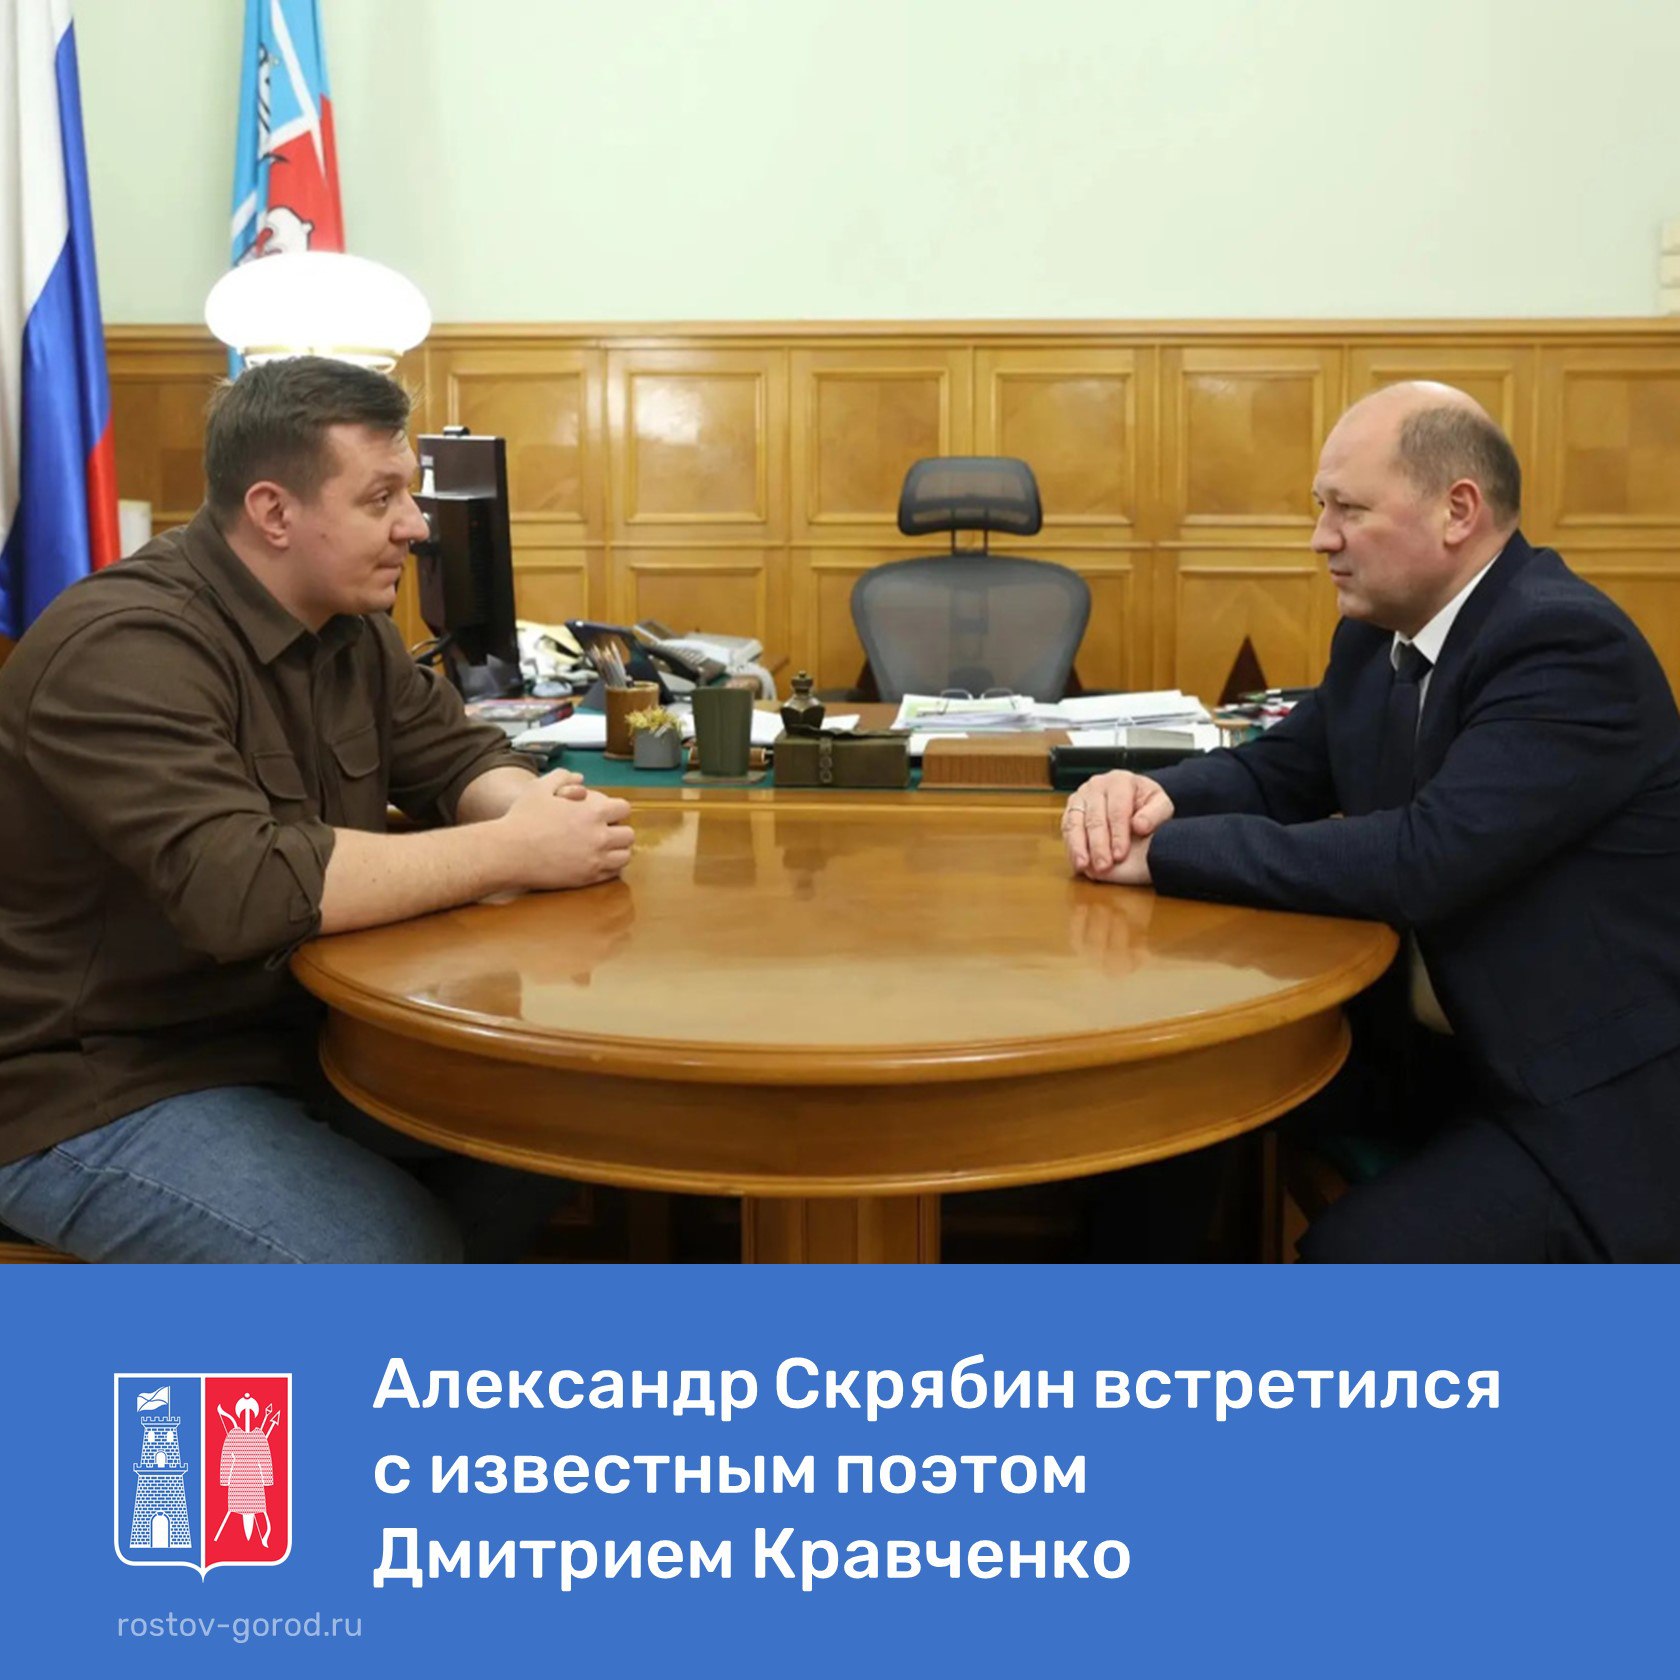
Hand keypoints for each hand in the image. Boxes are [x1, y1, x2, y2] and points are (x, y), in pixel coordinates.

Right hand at [496, 775, 633, 889]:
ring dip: (617, 850)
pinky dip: (609, 867)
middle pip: (628, 835)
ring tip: (604, 848)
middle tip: (606, 831)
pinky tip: (595, 861)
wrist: (509, 852)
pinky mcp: (587, 878)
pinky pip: (612, 874)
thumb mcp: (540, 788)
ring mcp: (595, 859)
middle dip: (619, 831)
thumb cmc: (522, 818)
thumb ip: (562, 776)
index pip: (624, 809)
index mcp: (594, 812)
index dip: (615, 810)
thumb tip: (579, 778)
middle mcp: (600, 836)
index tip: (605, 813)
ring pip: (625, 856)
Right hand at [1061, 771, 1172, 877]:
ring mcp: (1081, 796)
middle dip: (1099, 845)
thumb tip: (1139, 826)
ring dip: (1079, 847)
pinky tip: (1077, 862)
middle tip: (1103, 866)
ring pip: (1076, 823)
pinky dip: (1071, 846)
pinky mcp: (1071, 809)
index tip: (1120, 855)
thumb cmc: (1148, 805)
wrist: (1134, 799)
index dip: (1118, 834)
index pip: (1117, 810)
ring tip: (1083, 866)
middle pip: (1095, 818)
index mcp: (1120, 780)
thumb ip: (1155, 814)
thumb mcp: (1161, 805)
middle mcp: (1097, 785)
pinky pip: (1067, 828)